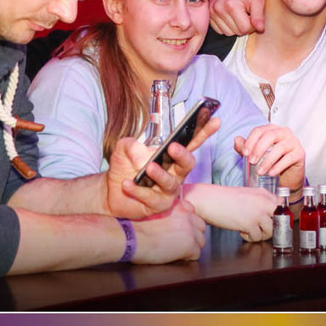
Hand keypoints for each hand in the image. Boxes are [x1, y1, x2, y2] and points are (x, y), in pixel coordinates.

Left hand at [103, 115, 220, 218]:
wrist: (110, 190)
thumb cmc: (124, 167)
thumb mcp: (123, 148)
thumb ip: (131, 145)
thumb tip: (142, 155)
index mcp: (172, 156)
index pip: (192, 142)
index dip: (204, 132)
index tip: (214, 120)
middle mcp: (175, 173)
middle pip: (188, 163)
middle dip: (182, 155)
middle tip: (172, 147)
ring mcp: (168, 190)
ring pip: (171, 183)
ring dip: (160, 174)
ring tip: (147, 168)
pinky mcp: (158, 205)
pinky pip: (151, 198)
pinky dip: (138, 190)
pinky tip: (127, 184)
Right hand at [131, 200, 206, 263]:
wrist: (131, 237)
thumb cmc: (135, 226)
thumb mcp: (154, 210)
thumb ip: (167, 212)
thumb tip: (171, 222)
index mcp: (178, 205)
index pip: (192, 213)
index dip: (186, 223)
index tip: (178, 229)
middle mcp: (187, 215)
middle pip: (200, 226)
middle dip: (192, 234)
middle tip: (178, 241)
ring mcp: (190, 230)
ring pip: (201, 241)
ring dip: (191, 246)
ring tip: (176, 250)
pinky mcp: (190, 245)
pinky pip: (196, 254)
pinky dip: (187, 257)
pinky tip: (174, 256)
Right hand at [184, 184, 275, 241]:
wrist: (210, 200)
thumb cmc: (225, 198)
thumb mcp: (248, 195)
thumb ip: (261, 202)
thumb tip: (272, 215)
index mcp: (263, 194)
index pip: (282, 206)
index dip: (279, 216)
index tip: (274, 221)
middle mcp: (263, 202)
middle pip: (280, 221)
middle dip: (272, 228)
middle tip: (262, 229)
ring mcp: (257, 213)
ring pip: (270, 232)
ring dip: (260, 234)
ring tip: (249, 229)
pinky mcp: (249, 224)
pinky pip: (257, 237)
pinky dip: (249, 237)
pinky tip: (241, 231)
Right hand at [210, 0, 265, 34]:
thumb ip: (259, 16)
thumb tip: (260, 29)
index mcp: (231, 5)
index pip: (244, 29)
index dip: (252, 25)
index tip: (253, 15)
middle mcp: (218, 8)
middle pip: (236, 32)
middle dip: (244, 26)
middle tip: (246, 13)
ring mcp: (211, 11)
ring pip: (227, 33)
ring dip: (235, 26)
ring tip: (239, 13)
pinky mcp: (209, 13)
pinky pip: (219, 30)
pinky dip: (227, 25)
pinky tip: (231, 15)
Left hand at [234, 124, 305, 192]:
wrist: (288, 175)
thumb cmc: (272, 161)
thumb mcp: (256, 154)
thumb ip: (245, 147)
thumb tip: (236, 140)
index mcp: (272, 129)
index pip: (259, 130)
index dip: (250, 141)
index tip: (245, 154)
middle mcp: (284, 132)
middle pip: (270, 136)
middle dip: (258, 149)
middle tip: (251, 162)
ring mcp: (293, 142)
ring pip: (280, 147)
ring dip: (267, 160)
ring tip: (260, 171)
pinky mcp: (300, 153)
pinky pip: (288, 158)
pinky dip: (278, 166)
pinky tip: (271, 173)